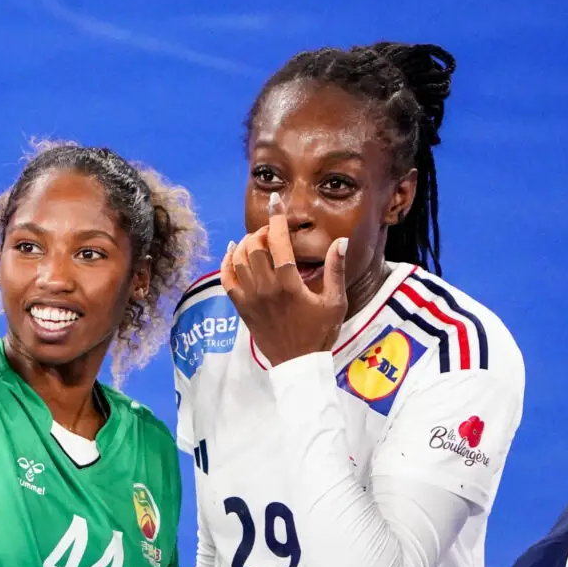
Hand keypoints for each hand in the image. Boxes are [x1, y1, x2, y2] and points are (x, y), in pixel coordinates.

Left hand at [221, 193, 347, 365]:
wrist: (298, 364)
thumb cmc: (320, 333)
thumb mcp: (335, 301)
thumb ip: (335, 270)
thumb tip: (341, 241)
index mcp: (289, 284)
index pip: (277, 241)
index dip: (276, 219)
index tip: (276, 203)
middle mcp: (266, 288)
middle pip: (254, 246)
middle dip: (261, 231)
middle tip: (272, 230)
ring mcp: (250, 298)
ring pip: (238, 259)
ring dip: (245, 243)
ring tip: (256, 239)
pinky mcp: (241, 308)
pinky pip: (227, 278)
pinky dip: (227, 261)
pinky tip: (232, 250)